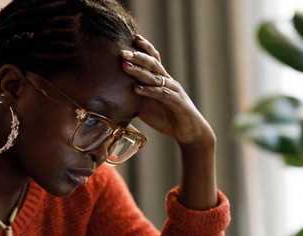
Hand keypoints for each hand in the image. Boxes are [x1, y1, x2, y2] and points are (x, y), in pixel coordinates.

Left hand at [122, 35, 214, 149]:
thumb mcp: (146, 106)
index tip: (132, 38)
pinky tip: (137, 89)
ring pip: (156, 77)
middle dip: (137, 56)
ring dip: (139, 72)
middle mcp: (168, 82)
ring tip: (125, 66)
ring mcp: (173, 91)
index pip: (154, 59)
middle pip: (153, 64)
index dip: (144, 48)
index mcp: (161, 80)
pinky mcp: (177, 102)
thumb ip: (133, 98)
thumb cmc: (167, 118)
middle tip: (122, 52)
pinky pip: (162, 94)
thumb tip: (113, 96)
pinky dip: (149, 91)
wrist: (189, 132)